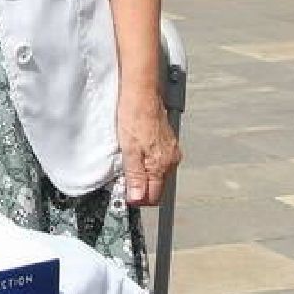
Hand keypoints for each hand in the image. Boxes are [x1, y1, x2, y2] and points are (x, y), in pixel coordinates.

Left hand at [117, 88, 180, 205]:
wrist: (141, 92)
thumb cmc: (134, 116)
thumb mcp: (129, 150)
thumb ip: (135, 176)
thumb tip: (138, 199)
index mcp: (162, 165)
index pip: (154, 196)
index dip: (138, 200)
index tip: (125, 197)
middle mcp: (171, 160)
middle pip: (157, 187)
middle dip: (141, 189)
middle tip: (123, 182)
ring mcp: (170, 151)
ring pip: (157, 174)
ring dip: (143, 176)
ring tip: (127, 166)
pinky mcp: (166, 142)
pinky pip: (157, 161)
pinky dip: (146, 163)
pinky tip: (135, 154)